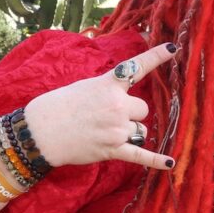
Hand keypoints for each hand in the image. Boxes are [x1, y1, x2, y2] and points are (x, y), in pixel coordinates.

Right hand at [22, 42, 177, 170]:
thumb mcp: (84, 87)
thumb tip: (125, 99)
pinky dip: (155, 160)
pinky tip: (169, 163)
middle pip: (143, 109)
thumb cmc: (58, 106)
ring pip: (141, 130)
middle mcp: (116, 105)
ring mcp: (116, 128)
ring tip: (104, 132)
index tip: (173, 49)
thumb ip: (108, 90)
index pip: (136, 67)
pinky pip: (141, 156)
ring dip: (129, 132)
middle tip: (107, 116)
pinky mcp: (113, 149)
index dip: (156, 57)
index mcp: (108, 85)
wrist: (40, 132)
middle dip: (131, 113)